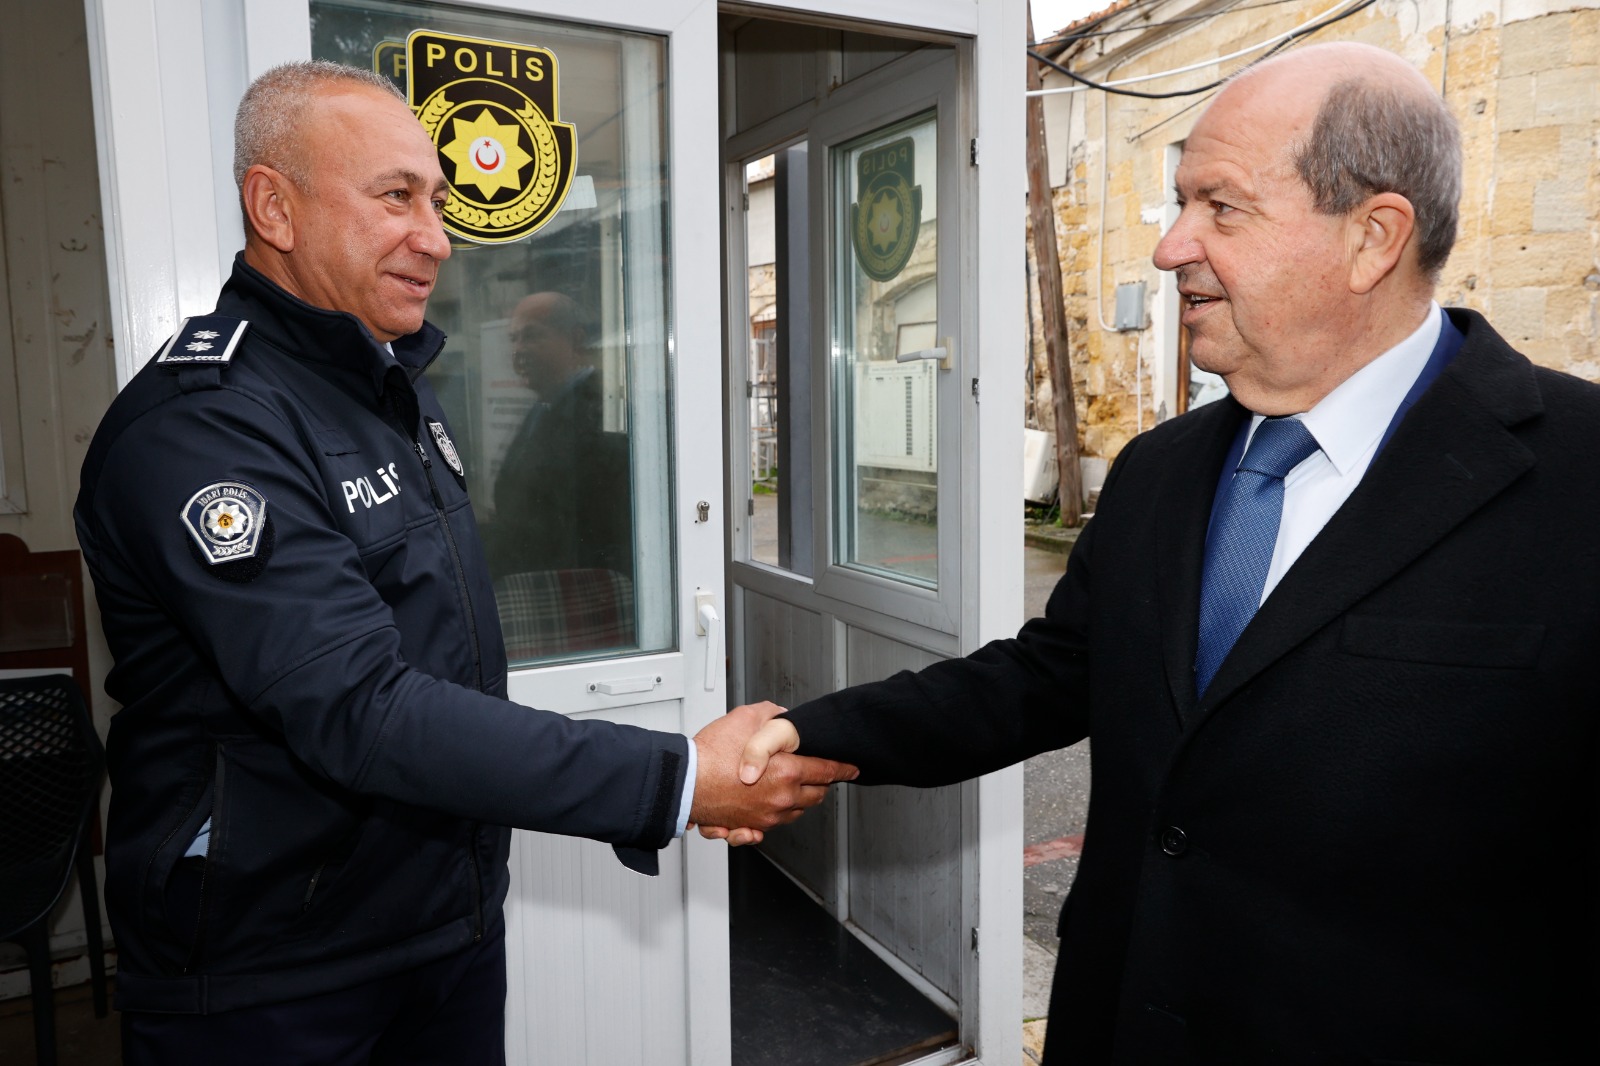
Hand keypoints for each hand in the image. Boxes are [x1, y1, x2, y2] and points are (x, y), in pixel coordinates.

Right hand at [690, 702, 855, 846]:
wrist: (684, 782)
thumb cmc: (709, 755)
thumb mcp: (745, 719)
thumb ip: (770, 714)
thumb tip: (782, 714)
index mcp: (787, 772)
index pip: (827, 771)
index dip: (842, 768)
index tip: (851, 768)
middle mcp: (781, 798)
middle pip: (816, 794)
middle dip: (822, 783)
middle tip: (822, 774)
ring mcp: (767, 816)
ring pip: (797, 810)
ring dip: (801, 798)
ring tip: (796, 786)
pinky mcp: (751, 826)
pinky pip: (775, 824)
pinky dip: (778, 814)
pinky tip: (774, 805)